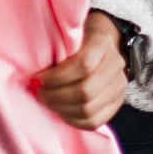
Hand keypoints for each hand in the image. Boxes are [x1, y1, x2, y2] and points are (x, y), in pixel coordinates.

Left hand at [35, 12, 128, 130]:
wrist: (106, 44)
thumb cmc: (80, 37)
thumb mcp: (70, 32)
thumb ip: (58, 46)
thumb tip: (33, 67)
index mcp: (103, 42)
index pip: (82, 65)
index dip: (56, 77)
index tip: (37, 79)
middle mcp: (116, 65)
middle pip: (85, 91)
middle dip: (56, 96)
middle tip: (40, 93)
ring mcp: (119, 86)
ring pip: (89, 109)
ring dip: (62, 110)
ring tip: (48, 102)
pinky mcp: (117, 103)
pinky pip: (94, 121)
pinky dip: (73, 121)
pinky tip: (61, 112)